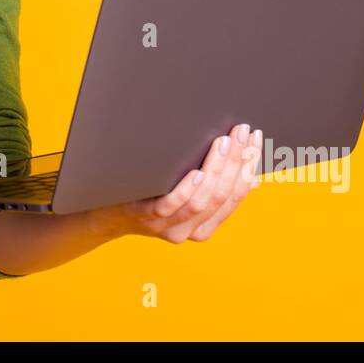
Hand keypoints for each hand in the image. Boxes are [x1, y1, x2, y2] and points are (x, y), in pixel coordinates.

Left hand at [100, 122, 262, 242]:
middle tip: (241, 132)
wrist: (107, 211)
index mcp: (207, 224)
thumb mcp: (185, 191)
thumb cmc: (150, 193)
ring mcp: (169, 226)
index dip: (249, 166)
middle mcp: (191, 230)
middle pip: (222, 194)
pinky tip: (197, 172)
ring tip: (223, 142)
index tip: (256, 139)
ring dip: (217, 168)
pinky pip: (173, 205)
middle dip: (237, 161)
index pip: (237, 194)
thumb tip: (250, 175)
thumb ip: (213, 185)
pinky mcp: (147, 218)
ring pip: (203, 200)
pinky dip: (188, 189)